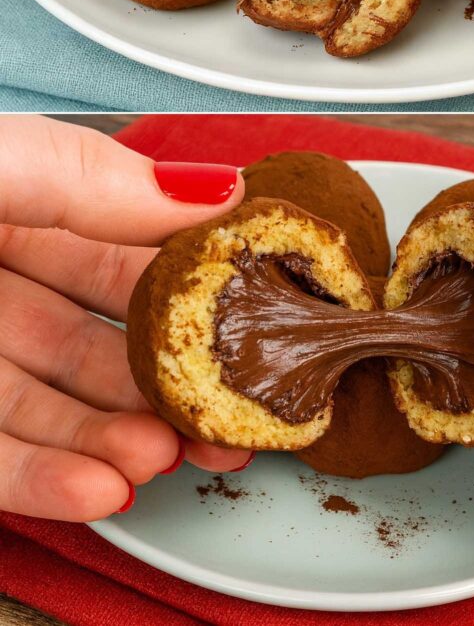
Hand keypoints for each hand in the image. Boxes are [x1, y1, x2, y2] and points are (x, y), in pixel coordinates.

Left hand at [0, 115, 250, 521]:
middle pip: (102, 341)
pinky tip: (102, 492)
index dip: (193, 288)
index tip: (255, 318)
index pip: (125, 251)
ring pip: (52, 408)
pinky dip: (45, 482)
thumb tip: (219, 193)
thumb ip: (93, 177)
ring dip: (118, 443)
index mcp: (19, 203)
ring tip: (170, 459)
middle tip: (230, 413)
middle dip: (170, 382)